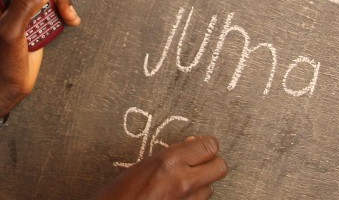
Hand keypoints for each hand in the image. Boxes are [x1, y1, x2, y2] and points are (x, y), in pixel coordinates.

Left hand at [0, 0, 85, 113]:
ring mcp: (25, 12)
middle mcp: (11, 1)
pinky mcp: (36, 23)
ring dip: (63, 2)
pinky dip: (65, 11)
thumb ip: (24, 8)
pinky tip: (71, 21)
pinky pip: (54, 9)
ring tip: (71, 18)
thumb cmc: (1, 63)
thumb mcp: (10, 34)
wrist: (6, 89)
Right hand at [93, 136, 228, 199]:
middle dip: (211, 163)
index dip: (206, 145)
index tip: (198, 146)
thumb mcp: (142, 165)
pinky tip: (177, 195)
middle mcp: (183, 181)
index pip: (210, 146)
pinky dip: (192, 198)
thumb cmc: (117, 193)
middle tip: (197, 162)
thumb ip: (171, 154)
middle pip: (220, 167)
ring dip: (201, 183)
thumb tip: (192, 145)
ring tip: (181, 182)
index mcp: (169, 161)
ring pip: (211, 188)